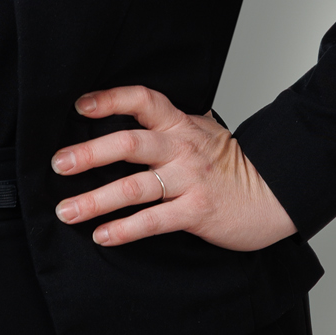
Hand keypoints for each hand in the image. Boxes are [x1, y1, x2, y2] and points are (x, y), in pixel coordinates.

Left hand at [51, 86, 296, 250]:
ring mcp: (189, 181)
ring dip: (96, 200)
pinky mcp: (197, 212)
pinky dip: (125, 229)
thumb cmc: (231, 163)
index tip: (80, 105)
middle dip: (89, 154)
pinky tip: (102, 235)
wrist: (276, 192)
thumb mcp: (201, 130)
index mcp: (180, 124)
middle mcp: (181, 149)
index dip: (111, 99)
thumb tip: (129, 113)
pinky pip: (154, 221)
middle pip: (129, 144)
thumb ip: (168, 123)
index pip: (143, 100)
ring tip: (68, 210)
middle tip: (59, 164)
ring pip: (134, 187)